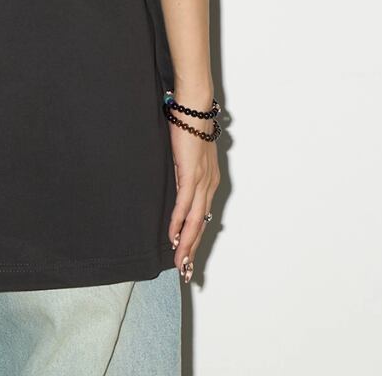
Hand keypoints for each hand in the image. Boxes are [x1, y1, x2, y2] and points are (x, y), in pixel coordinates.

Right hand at [167, 105, 220, 283]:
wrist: (194, 108)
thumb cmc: (189, 126)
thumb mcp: (187, 154)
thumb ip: (184, 172)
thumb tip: (177, 186)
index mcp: (209, 181)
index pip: (202, 217)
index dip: (196, 239)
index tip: (189, 257)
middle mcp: (209, 185)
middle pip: (201, 226)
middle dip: (193, 251)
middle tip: (186, 273)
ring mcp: (201, 181)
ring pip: (194, 221)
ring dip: (186, 245)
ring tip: (180, 264)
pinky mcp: (191, 174)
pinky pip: (185, 206)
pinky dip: (178, 223)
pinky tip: (172, 237)